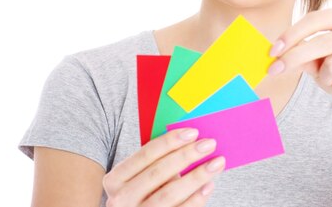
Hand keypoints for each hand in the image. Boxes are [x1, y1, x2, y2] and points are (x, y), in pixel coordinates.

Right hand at [103, 128, 224, 205]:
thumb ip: (157, 161)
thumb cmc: (142, 191)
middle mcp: (121, 198)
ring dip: (196, 176)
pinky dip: (196, 199)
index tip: (193, 132)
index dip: (170, 141)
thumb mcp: (140, 175)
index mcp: (115, 178)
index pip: (145, 154)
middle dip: (186, 156)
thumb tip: (191, 141)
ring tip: (216, 163)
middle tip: (209, 144)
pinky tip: (209, 186)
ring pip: (169, 194)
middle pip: (158, 172)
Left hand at [268, 5, 331, 118]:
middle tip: (274, 70)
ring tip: (331, 79)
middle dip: (294, 58)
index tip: (272, 51)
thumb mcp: (318, 56)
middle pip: (322, 42)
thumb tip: (277, 54)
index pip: (315, 19)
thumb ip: (301, 51)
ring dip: (323, 78)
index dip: (291, 35)